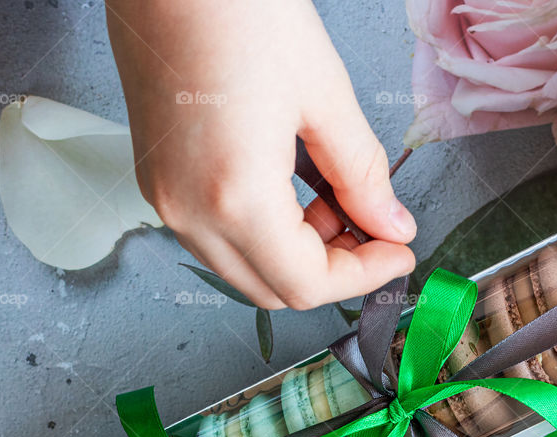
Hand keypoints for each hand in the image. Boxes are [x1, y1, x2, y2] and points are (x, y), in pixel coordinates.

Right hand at [105, 0, 415, 309]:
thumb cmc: (235, 10)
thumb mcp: (324, 96)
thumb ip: (363, 174)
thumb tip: (391, 223)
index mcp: (234, 197)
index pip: (307, 284)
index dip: (365, 276)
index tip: (397, 252)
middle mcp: (189, 211)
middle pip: (273, 289)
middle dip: (333, 270)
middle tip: (373, 231)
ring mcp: (166, 199)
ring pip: (244, 267)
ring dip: (298, 253)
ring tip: (336, 199)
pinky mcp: (158, 179)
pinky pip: (218, 235)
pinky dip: (264, 232)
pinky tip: (294, 190)